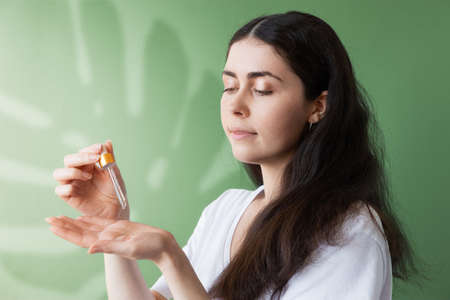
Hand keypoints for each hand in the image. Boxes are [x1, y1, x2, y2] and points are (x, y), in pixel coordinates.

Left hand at [45, 215, 174, 262]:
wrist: (162, 244)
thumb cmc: (149, 247)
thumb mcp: (129, 247)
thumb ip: (109, 247)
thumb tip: (89, 249)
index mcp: (106, 243)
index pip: (81, 238)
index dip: (67, 233)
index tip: (53, 226)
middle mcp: (105, 238)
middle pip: (81, 232)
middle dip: (64, 226)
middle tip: (49, 219)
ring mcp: (111, 233)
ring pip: (87, 227)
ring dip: (73, 222)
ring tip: (59, 217)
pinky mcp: (118, 227)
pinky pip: (99, 222)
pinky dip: (88, 220)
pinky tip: (80, 217)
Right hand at [53, 140, 128, 219]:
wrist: (116, 209)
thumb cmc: (114, 190)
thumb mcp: (113, 173)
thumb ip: (109, 158)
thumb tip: (107, 142)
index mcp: (87, 165)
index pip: (82, 152)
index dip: (89, 149)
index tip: (100, 148)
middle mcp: (76, 173)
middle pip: (68, 160)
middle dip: (81, 157)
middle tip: (95, 158)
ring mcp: (71, 184)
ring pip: (59, 173)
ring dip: (72, 172)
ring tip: (89, 176)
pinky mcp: (69, 197)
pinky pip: (60, 190)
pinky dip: (67, 187)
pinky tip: (77, 188)